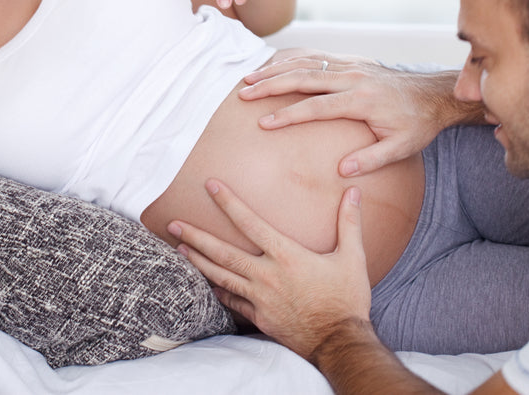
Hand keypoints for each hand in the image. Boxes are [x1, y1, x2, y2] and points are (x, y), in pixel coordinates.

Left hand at [168, 180, 370, 360]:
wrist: (340, 343)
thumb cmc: (347, 299)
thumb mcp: (352, 258)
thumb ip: (349, 223)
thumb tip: (354, 192)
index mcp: (287, 256)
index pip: (250, 222)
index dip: (229, 202)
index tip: (211, 186)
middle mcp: (267, 275)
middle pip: (223, 252)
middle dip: (196, 235)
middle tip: (174, 224)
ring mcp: (260, 298)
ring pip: (221, 276)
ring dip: (198, 261)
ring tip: (180, 248)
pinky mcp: (259, 318)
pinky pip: (233, 301)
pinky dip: (218, 291)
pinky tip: (208, 283)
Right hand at [239, 54, 457, 175]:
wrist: (435, 94)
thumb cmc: (417, 124)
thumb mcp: (402, 148)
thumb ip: (371, 159)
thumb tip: (342, 171)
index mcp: (362, 99)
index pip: (316, 106)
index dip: (288, 115)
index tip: (264, 123)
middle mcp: (354, 77)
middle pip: (303, 77)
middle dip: (270, 84)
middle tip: (244, 93)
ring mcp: (352, 65)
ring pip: (306, 62)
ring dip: (275, 68)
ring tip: (248, 78)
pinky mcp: (352, 61)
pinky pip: (316, 55)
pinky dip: (292, 57)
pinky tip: (273, 64)